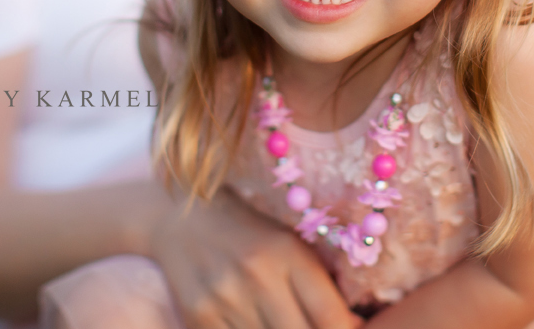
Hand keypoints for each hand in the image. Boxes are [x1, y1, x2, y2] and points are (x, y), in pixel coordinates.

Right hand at [151, 187, 361, 328]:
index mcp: (287, 252)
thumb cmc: (248, 231)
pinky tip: (255, 322)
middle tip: (319, 327)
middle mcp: (257, 275)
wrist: (180, 217)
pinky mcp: (199, 315)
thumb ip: (318, 282)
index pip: (330, 316)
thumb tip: (354, 325)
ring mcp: (225, 298)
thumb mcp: (288, 242)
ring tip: (281, 318)